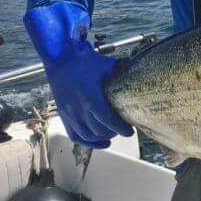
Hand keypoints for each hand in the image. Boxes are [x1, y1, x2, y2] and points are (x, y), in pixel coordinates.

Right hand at [24, 2, 133, 148]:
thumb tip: (139, 77)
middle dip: (114, 132)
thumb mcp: (108, 66)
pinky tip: (99, 142)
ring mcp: (70, 113)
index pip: (108, 120)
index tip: (130, 131)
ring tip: (112, 134)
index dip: (120, 129)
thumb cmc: (84, 61)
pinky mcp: (64, 115)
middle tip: (123, 129)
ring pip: (87, 135)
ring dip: (102, 138)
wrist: (61, 58)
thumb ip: (122, 75)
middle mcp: (79, 108)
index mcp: (91, 97)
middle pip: (99, 130)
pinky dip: (87, 142)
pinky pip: (74, 135)